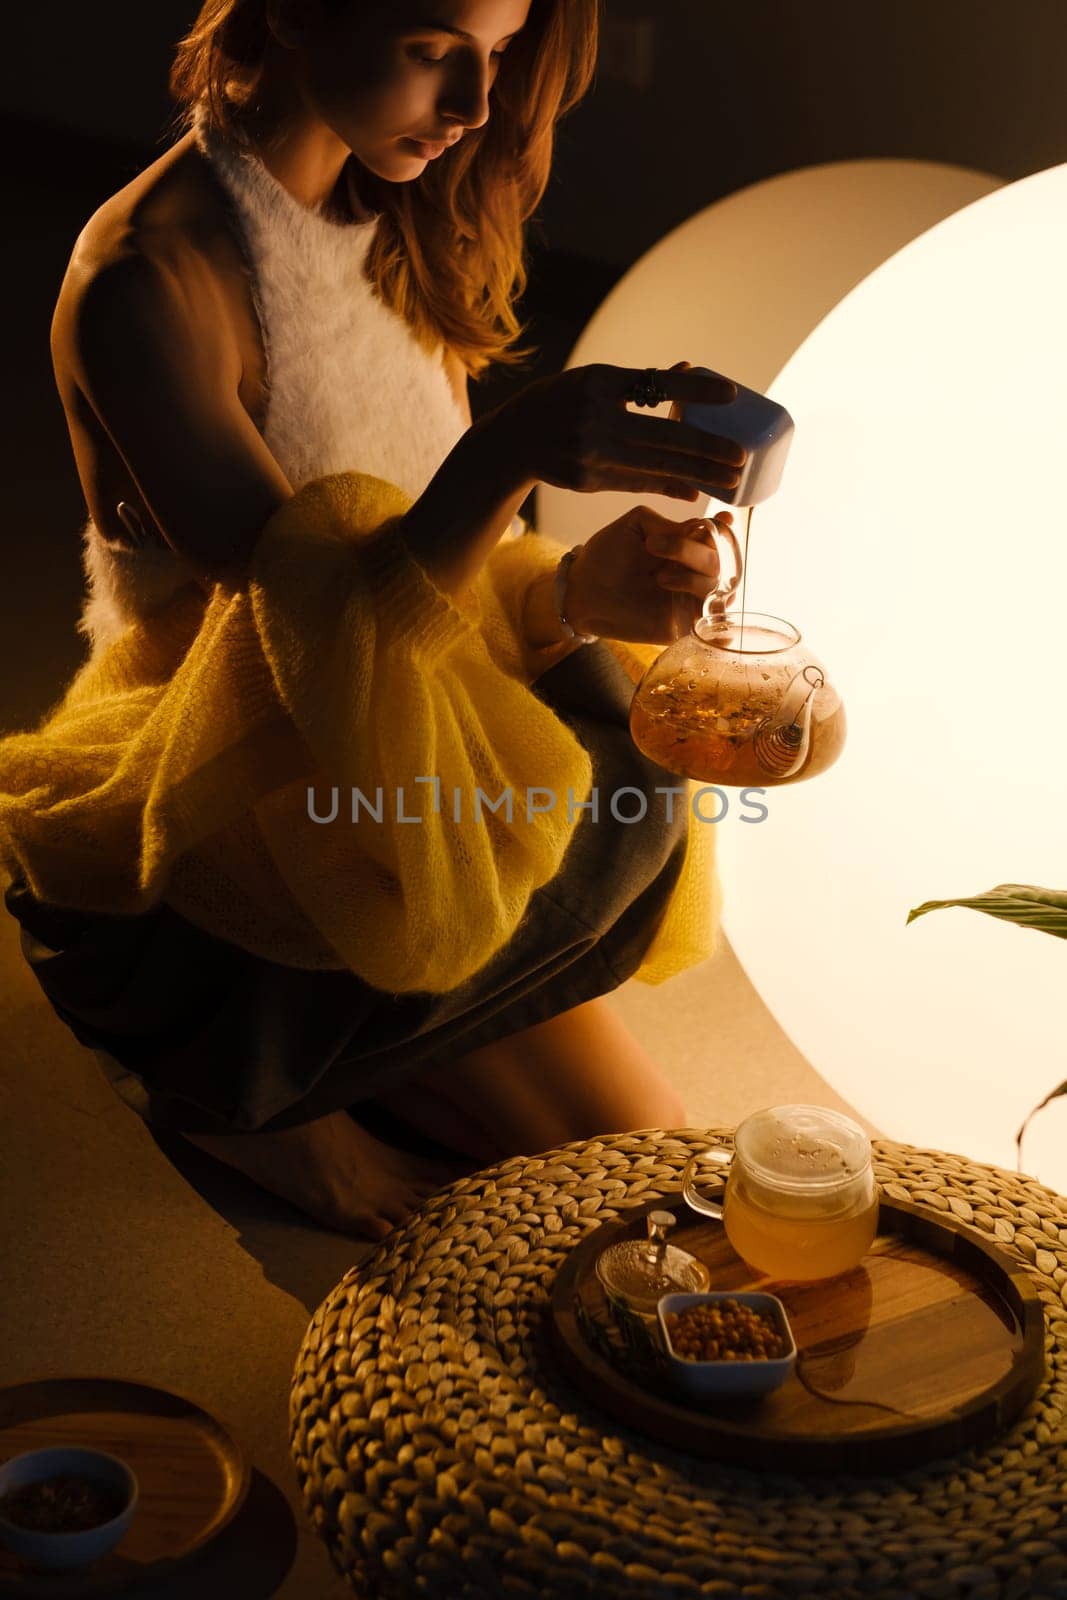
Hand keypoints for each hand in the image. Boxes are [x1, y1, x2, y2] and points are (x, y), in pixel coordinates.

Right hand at [486, 360, 745, 502]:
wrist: (512, 441)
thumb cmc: (560, 402)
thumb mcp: (592, 380)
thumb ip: (637, 381)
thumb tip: (689, 371)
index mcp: (596, 382)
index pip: (654, 384)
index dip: (694, 392)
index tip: (731, 396)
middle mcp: (593, 418)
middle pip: (662, 435)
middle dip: (706, 449)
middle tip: (740, 457)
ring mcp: (590, 453)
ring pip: (654, 465)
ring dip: (696, 474)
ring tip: (729, 479)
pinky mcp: (587, 480)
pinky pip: (636, 484)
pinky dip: (667, 487)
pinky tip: (693, 492)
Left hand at [563, 504, 736, 644]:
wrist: (582, 592)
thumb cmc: (606, 556)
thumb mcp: (635, 525)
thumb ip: (667, 524)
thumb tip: (699, 528)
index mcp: (688, 546)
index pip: (722, 538)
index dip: (722, 532)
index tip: (704, 526)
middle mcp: (695, 572)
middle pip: (721, 562)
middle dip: (691, 552)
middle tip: (654, 548)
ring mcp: (692, 601)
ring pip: (721, 591)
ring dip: (693, 580)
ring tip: (659, 578)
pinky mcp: (684, 627)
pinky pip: (717, 631)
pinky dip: (720, 627)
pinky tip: (699, 612)